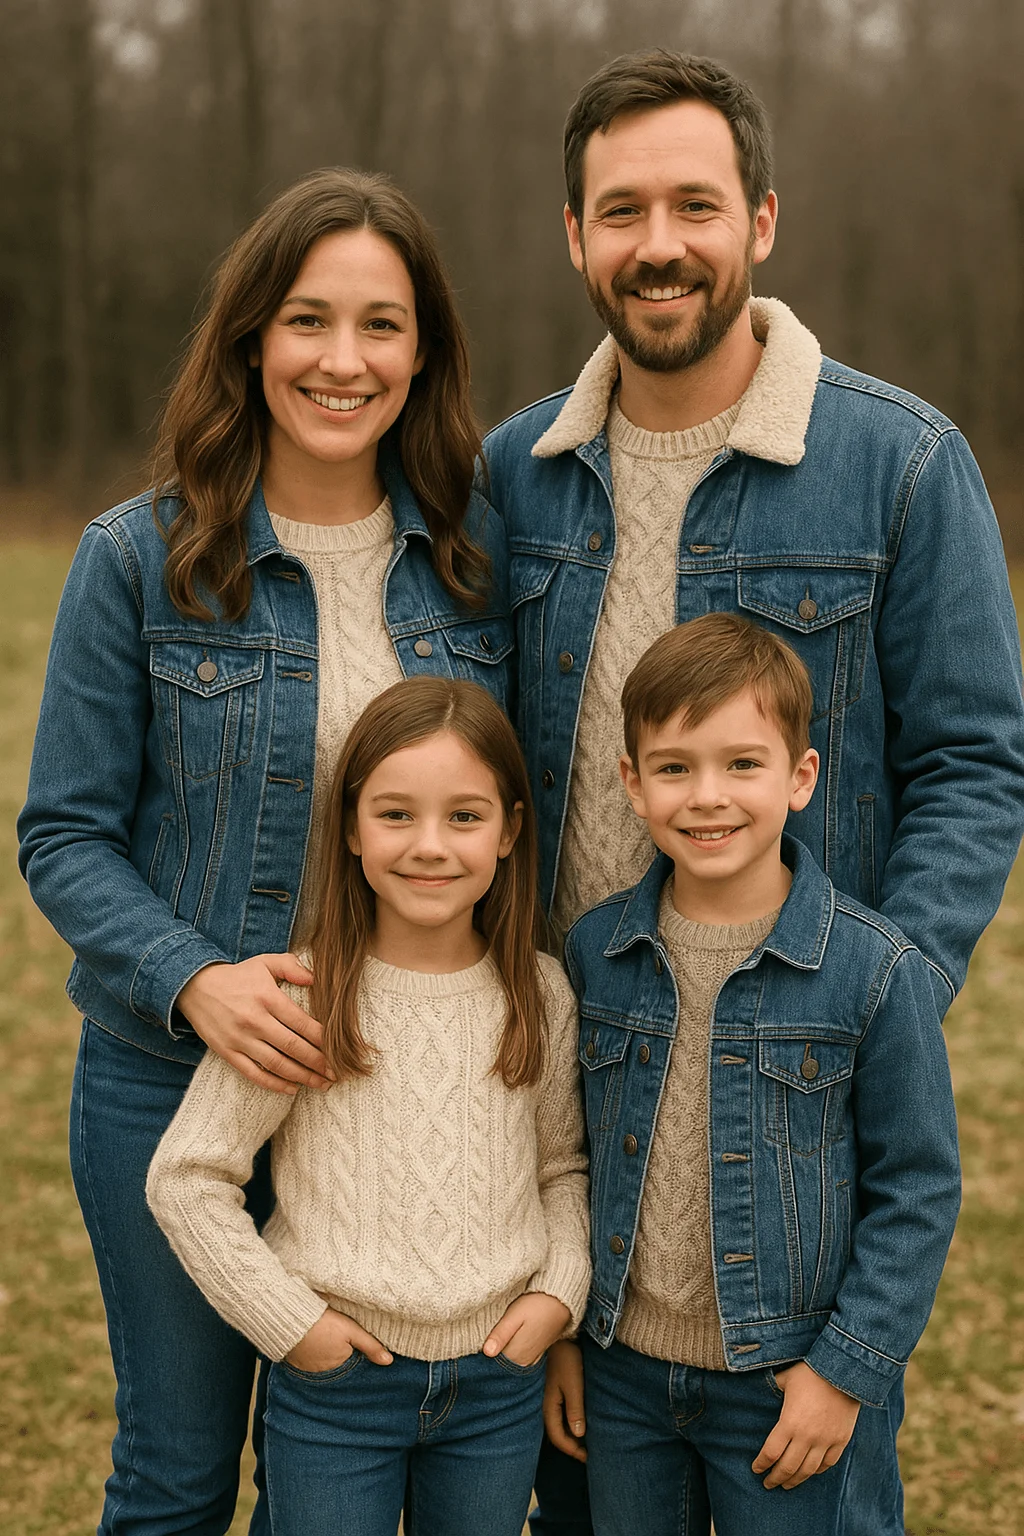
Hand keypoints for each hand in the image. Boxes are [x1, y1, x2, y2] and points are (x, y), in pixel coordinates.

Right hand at [177, 954, 332, 1093]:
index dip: (324, 1039)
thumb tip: (316, 978)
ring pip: (277, 1064)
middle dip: (318, 1063)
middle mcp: (255, 1020)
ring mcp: (240, 1039)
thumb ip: (292, 966)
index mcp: (268, 998)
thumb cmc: (238, 976)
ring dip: (302, 1077)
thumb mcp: (265, 962)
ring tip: (321, 1084)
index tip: (340, 1050)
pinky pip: (254, 1074)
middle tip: (336, 1073)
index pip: (303, 1023)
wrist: (195, 987)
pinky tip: (292, 1089)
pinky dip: (274, 1084)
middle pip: (293, 1047)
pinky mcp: (227, 1053)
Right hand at [285, 1307, 392, 1371]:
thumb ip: (370, 1346)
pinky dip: (314, 1355)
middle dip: (342, 1357)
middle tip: (340, 1341)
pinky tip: (315, 1343)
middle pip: (339, 1367)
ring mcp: (308, 1370)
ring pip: (324, 1365)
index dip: (357, 1356)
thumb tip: (389, 1362)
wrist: (289, 1317)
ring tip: (327, 1340)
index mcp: (339, 1368)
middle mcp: (323, 1374)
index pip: (354, 1367)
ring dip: (327, 1356)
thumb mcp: (351, 1330)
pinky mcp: (295, 1363)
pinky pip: (309, 1362)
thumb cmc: (323, 1323)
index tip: (357, 1347)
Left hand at [482, 1292, 571, 1366]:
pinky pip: (518, 1360)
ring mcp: (531, 1359)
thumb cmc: (535, 1306)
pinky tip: (506, 1344)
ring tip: (494, 1340)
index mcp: (515, 1354)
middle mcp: (523, 1362)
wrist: (560, 1302)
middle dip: (490, 1357)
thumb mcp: (514, 1316)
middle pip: (500, 1365)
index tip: (475, 1345)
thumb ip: (501, 1334)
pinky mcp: (536, 1354)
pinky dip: (510, 1355)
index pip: (491, 1364)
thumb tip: (486, 1352)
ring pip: (509, 1363)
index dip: (482, 1355)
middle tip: (481, 1341)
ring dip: (500, 1355)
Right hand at [542, 1340, 586, 1461]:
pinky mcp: (550, 1389)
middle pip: (555, 1433)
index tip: (588, 1458)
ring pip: (556, 1423)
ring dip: (569, 1434)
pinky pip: (557, 1413)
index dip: (573, 1451)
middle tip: (588, 1454)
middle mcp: (543, 1404)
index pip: (558, 1438)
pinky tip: (577, 1421)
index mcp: (548, 1406)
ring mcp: (545, 1397)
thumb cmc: (566, 1358)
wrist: (557, 1333)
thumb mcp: (573, 1384)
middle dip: (571, 1446)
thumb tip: (579, 1435)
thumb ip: (575, 1410)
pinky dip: (567, 1422)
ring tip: (585, 1441)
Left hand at [752, 1361, 860, 1488]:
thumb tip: (756, 1391)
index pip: (771, 1452)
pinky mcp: (841, 1440)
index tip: (755, 1469)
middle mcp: (807, 1436)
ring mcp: (826, 1441)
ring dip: (795, 1480)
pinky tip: (809, 1472)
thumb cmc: (810, 1372)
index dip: (761, 1464)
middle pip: (788, 1467)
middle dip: (775, 1478)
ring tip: (786, 1485)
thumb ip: (771, 1389)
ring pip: (808, 1470)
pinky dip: (816, 1471)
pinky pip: (827, 1464)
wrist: (844, 1371)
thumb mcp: (785, 1378)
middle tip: (768, 1484)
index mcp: (789, 1422)